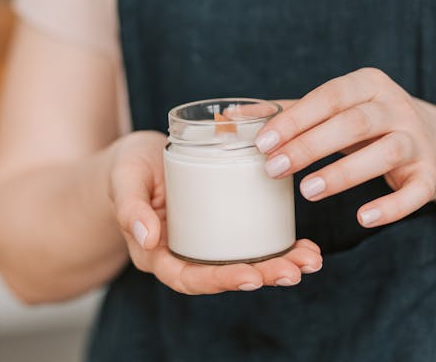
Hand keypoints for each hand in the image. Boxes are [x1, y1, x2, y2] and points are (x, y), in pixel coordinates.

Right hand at [108, 131, 321, 294]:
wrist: (138, 155)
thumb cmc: (128, 167)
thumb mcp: (125, 178)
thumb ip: (130, 207)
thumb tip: (147, 237)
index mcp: (157, 253)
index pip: (189, 277)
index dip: (221, 280)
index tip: (253, 276)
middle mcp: (184, 253)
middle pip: (223, 275)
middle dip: (263, 275)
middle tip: (295, 270)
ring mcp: (204, 240)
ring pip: (242, 261)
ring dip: (278, 264)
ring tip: (310, 260)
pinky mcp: (221, 223)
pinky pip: (249, 240)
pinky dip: (278, 245)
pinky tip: (303, 244)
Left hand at [256, 68, 435, 227]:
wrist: (433, 141)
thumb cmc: (366, 123)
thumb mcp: (334, 109)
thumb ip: (287, 112)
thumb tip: (231, 117)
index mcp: (368, 84)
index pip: (329, 96)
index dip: (296, 119)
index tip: (262, 143)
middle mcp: (396, 106)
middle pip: (353, 123)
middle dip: (311, 146)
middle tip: (274, 169)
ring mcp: (417, 140)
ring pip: (384, 153)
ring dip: (344, 173)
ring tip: (307, 191)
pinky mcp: (430, 174)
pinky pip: (414, 192)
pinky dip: (390, 206)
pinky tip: (363, 217)